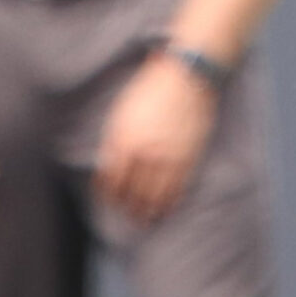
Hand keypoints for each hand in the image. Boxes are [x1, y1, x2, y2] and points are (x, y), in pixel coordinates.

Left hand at [92, 50, 218, 226]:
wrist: (188, 76)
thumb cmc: (150, 88)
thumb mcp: (122, 111)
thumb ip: (114, 140)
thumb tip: (108, 165)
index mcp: (124, 140)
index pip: (110, 179)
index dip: (106, 194)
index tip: (106, 199)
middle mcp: (145, 154)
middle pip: (132, 194)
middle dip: (126, 208)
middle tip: (124, 214)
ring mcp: (168, 159)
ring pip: (154, 199)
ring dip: (147, 213)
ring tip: (143, 220)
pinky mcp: (189, 160)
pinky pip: (177, 191)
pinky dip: (169, 204)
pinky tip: (165, 209)